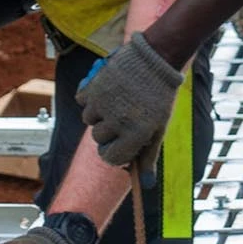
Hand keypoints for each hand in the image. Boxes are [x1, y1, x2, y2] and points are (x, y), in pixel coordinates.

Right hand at [78, 32, 183, 168]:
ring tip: (117, 99)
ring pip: (89, 120)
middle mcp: (117, 122)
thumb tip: (146, 185)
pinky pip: (82, 101)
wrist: (156, 58)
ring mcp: (103, 104)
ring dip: (99, 113)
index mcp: (136, 135)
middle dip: (109, 130)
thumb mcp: (159, 127)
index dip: (115, 151)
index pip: (111, 158)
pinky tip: (108, 89)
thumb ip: (150, 155)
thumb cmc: (160, 96)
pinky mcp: (93, 87)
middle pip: (98, 139)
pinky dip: (91, 97)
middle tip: (123, 114)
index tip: (119, 143)